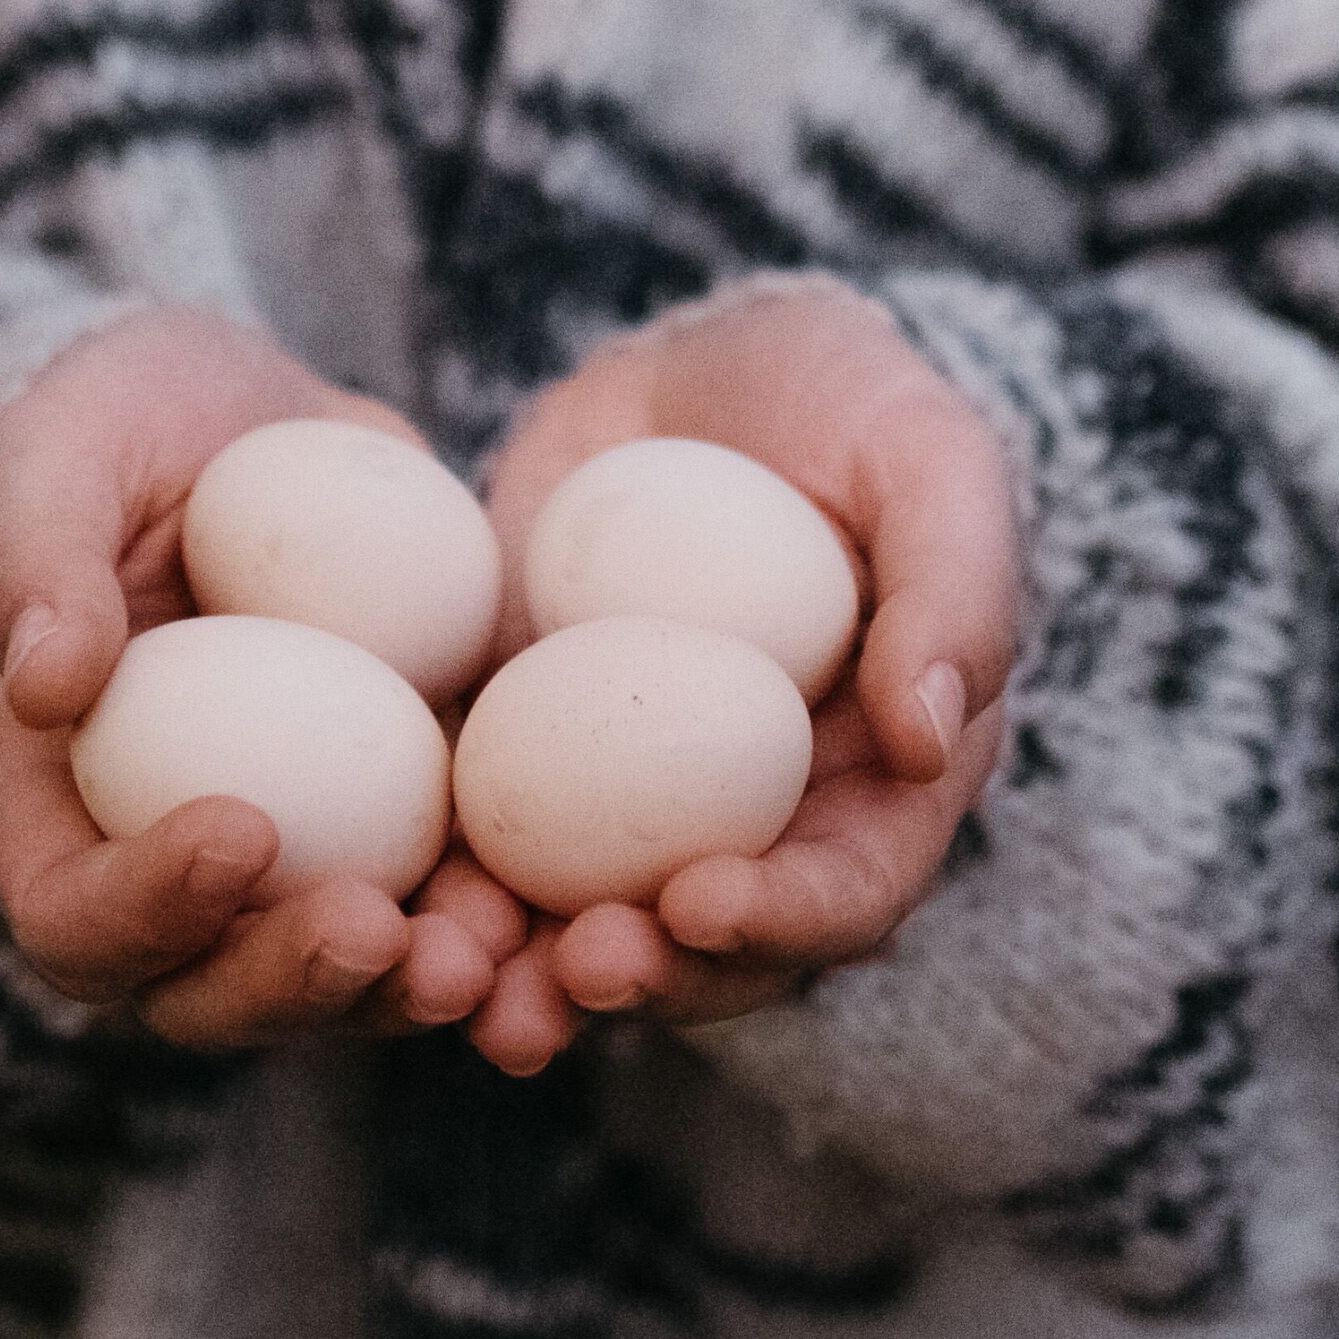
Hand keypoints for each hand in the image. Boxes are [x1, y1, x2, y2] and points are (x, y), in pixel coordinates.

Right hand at [0, 307, 520, 1047]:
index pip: (73, 914)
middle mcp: (175, 868)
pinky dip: (514, 927)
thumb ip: (33, 556)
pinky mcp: (419, 823)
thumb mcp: (58, 450)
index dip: (144, 908)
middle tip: (376, 929)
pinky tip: (574, 909)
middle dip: (292, 985)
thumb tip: (44, 688)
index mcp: (60, 807)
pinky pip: (461, 905)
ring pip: (348, 979)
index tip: (241, 827)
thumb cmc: (123, 426)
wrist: (258, 415)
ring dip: (412, 986)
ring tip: (489, 948)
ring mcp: (308, 860)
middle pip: (212, 993)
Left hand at [462, 280, 1019, 1074]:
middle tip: (572, 966)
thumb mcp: (927, 457)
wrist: (701, 361)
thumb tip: (928, 741)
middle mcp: (761, 821)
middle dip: (647, 976)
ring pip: (588, 925)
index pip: (851, 886)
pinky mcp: (522, 756)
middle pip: (712, 947)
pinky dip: (439, 889)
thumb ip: (953, 590)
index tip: (697, 903)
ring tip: (462, 973)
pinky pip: (481, 844)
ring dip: (529, 971)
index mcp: (882, 780)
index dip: (785, 917)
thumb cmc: (848, 402)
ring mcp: (632, 801)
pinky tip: (386, 904)